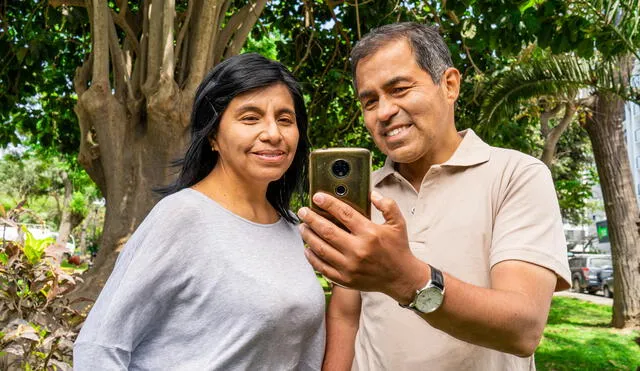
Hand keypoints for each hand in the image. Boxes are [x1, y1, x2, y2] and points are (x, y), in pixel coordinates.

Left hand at [297, 191, 428, 303]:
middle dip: (311, 218)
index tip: (317, 197)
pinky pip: (322, 267)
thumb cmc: (398, 248)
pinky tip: (307, 248)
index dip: (328, 203)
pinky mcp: (345, 279)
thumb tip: (372, 193)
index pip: (344, 213)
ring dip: (308, 236)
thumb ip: (387, 205)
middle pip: (327, 230)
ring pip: (320, 249)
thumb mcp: (398, 223)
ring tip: (303, 227)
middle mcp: (358, 250)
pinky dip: (311, 257)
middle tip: (303, 211)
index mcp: (370, 233)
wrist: (401, 278)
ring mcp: (349, 266)